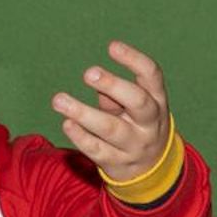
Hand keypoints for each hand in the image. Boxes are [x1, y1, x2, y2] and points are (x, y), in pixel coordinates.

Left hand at [51, 40, 170, 181]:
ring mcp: (135, 145)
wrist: (151, 171)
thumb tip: (96, 80)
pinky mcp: (116, 164)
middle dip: (114, 86)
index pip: (152, 76)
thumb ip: (116, 93)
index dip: (134, 60)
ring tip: (59, 100)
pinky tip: (66, 123)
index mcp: (157, 101)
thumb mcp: (135, 108)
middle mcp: (150, 123)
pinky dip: (80, 136)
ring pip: (111, 128)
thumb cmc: (136, 125)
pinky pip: (96, 150)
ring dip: (83, 113)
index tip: (112, 46)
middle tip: (88, 73)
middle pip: (138, 102)